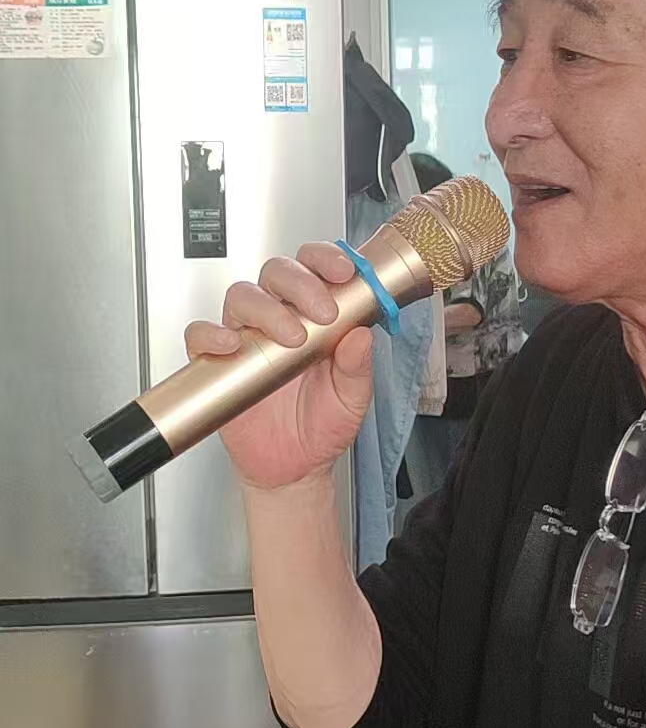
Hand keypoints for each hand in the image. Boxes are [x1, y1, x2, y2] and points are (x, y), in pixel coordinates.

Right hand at [184, 243, 374, 491]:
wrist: (293, 468)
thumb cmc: (322, 425)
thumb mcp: (352, 399)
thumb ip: (358, 368)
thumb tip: (361, 336)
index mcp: (314, 316)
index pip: (313, 268)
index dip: (324, 259)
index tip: (343, 271)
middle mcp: (279, 319)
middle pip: (276, 272)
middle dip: (300, 283)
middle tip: (322, 312)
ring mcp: (247, 337)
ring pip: (242, 296)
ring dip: (266, 308)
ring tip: (290, 337)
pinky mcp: (218, 363)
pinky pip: (201, 335)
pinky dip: (211, 334)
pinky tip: (232, 345)